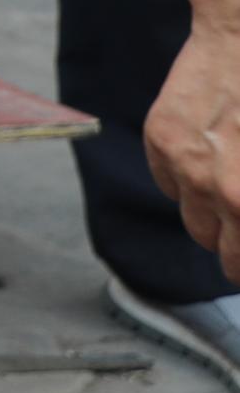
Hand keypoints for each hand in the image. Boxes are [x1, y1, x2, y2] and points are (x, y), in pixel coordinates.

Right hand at [147, 17, 239, 275]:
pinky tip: (209, 159)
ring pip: (194, 224)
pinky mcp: (160, 140)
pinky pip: (167, 184)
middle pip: (222, 252)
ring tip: (230, 192)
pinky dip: (185, 182)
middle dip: (237, 248)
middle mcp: (218, 191)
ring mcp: (186, 166)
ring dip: (213, 218)